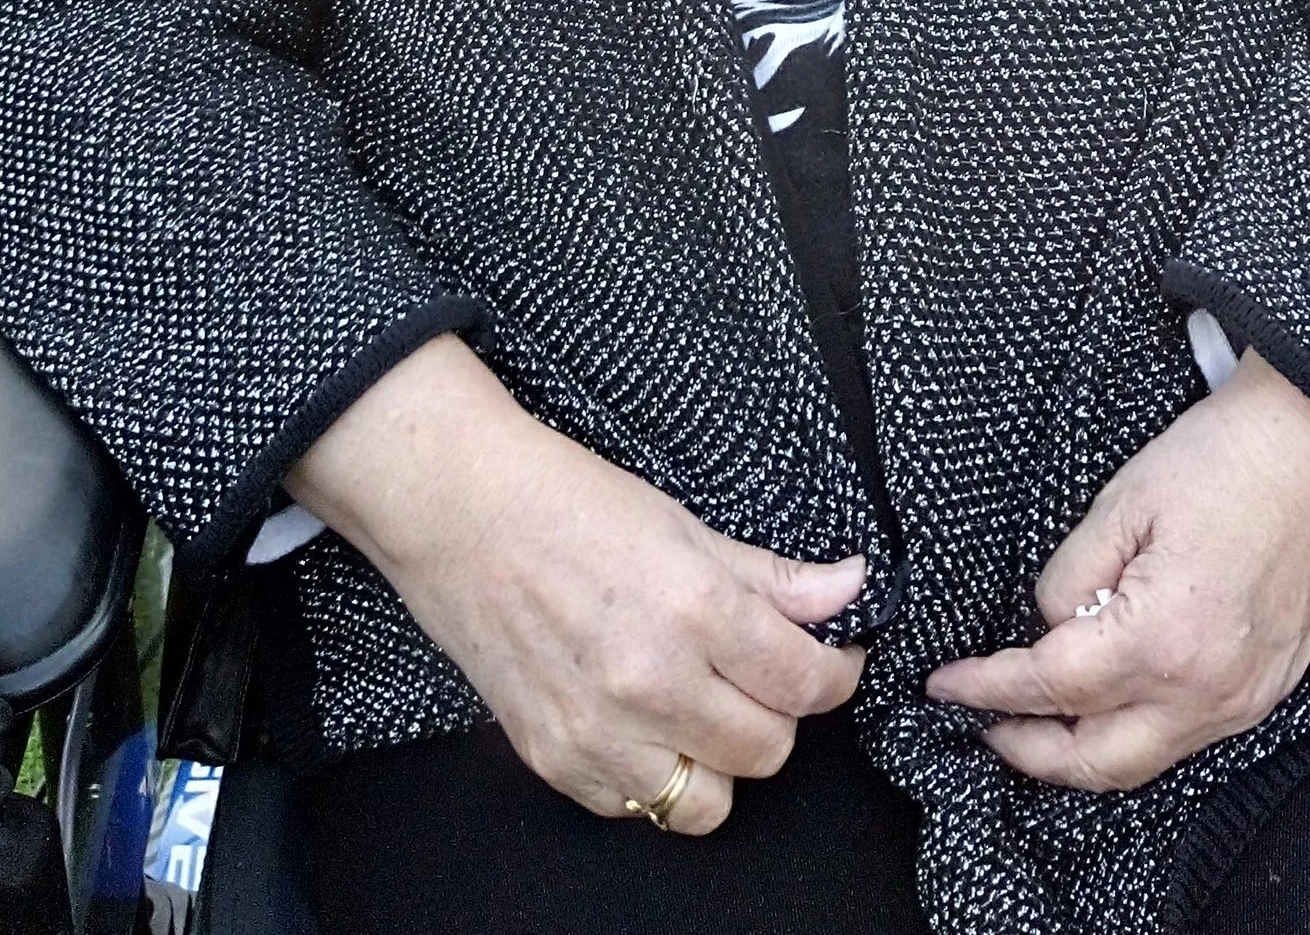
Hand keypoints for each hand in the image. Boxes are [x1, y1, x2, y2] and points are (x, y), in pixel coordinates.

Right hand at [290, 333, 866, 833]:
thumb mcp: (684, 523)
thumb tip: (849, 589)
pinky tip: (644, 722)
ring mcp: (599, 733)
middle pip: (768, 750)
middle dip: (779, 712)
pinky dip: (654, 775)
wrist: (459, 513)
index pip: (805, 683)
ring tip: (704, 707)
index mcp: (693, 610)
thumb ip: (771, 576)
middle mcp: (651, 684)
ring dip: (720, 758)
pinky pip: (637, 807)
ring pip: (709, 802)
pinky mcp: (555, 761)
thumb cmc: (569, 502)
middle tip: (760, 673)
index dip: (836, 672)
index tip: (833, 658)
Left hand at [923, 348, 1309, 791]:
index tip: (946, 685)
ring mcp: (1245, 700)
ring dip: (1082, 753)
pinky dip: (1137, 736)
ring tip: (1035, 724)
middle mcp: (1206, 691)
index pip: (1050, 686)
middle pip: (1096, 760)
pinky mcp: (1269, 689)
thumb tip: (1051, 625)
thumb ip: (1073, 576)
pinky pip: (1188, 740)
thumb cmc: (1237, 457)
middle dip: (1028, 752)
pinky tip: (1111, 707)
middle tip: (983, 724)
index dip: (988, 689)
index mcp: (1161, 639)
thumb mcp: (1126, 500)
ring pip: (1144, 761)